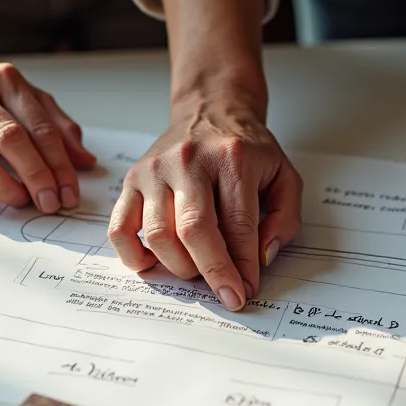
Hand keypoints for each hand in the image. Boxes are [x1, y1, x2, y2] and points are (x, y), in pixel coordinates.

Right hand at [0, 44, 95, 211]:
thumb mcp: (26, 97)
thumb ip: (57, 126)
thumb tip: (85, 161)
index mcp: (6, 82)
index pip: (40, 127)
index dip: (59, 164)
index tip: (69, 193)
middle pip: (9, 138)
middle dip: (35, 176)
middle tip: (50, 203)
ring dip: (1, 185)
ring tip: (19, 201)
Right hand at [107, 97, 301, 311]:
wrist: (210, 110)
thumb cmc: (246, 149)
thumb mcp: (283, 174)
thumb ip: (284, 217)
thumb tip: (262, 257)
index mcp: (231, 158)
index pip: (237, 225)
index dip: (242, 265)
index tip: (246, 289)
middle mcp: (189, 161)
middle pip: (194, 230)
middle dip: (212, 272)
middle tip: (226, 295)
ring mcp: (155, 170)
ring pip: (158, 234)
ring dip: (179, 266)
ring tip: (196, 271)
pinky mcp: (132, 179)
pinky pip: (120, 228)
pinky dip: (133, 255)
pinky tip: (154, 264)